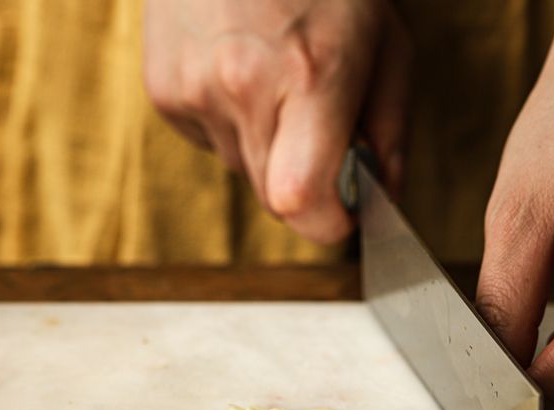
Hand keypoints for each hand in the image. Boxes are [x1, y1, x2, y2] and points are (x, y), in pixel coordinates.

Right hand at [144, 0, 411, 243]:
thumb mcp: (385, 43)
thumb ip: (390, 132)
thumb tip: (383, 196)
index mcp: (309, 74)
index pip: (301, 200)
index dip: (327, 222)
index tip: (346, 213)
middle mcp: (241, 87)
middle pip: (274, 199)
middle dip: (305, 186)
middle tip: (318, 135)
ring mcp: (193, 89)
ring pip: (242, 169)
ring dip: (266, 149)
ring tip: (274, 83)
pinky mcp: (163, 92)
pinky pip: (209, 142)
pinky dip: (231, 125)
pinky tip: (238, 74)